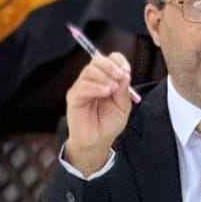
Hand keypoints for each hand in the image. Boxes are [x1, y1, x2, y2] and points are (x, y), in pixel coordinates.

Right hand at [63, 52, 133, 175]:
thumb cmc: (109, 123)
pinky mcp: (74, 97)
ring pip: (89, 71)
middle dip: (111, 67)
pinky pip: (82, 86)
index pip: (109, 60)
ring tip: (113, 89)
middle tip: (120, 77)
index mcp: (105, 79)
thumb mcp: (123, 106)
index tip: (126, 70)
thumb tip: (125, 74)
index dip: (118, 61)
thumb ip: (124, 90)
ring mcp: (82, 87)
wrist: (97, 141)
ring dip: (104, 77)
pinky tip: (105, 92)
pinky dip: (95, 87)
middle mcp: (92, 80)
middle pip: (97, 61)